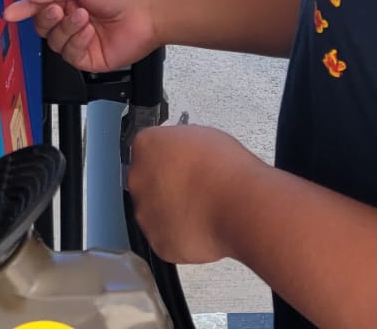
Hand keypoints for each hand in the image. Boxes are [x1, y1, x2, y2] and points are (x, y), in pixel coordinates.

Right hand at [2, 0, 166, 72]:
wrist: (149, 8)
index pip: (40, 5)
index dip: (24, 8)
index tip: (9, 12)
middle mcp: (73, 19)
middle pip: (43, 26)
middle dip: (46, 18)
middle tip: (58, 8)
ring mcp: (81, 39)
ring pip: (54, 41)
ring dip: (66, 28)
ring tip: (84, 16)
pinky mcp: (90, 57)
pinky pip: (70, 54)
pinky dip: (77, 41)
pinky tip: (90, 31)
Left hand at [128, 124, 263, 264]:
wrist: (238, 206)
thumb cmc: (227, 170)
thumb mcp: (203, 135)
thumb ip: (181, 145)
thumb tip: (185, 154)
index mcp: (147, 146)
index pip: (146, 148)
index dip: (166, 157)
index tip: (179, 163)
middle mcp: (138, 179)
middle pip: (145, 181)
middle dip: (164, 185)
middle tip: (192, 187)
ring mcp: (145, 212)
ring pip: (154, 211)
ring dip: (170, 211)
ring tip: (200, 208)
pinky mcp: (156, 241)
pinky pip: (165, 236)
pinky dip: (179, 234)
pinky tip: (200, 225)